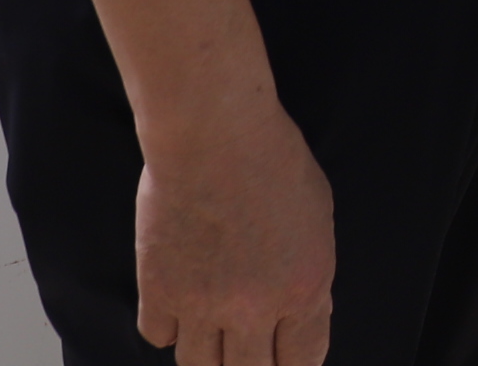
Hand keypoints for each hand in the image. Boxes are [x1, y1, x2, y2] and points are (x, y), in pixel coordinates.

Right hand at [134, 103, 333, 365]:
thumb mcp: (319, 217)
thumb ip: (310, 273)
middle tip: (248, 353)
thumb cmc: (272, 160)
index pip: (303, 360)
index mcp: (304, 288)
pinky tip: (180, 309)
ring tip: (214, 338)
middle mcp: (254, 307)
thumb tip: (302, 312)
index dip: (294, 364)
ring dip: (210, 356)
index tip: (285, 359)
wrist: (214, 134)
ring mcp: (202, 304)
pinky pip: (160, 336)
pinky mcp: (158, 290)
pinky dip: (170, 327)